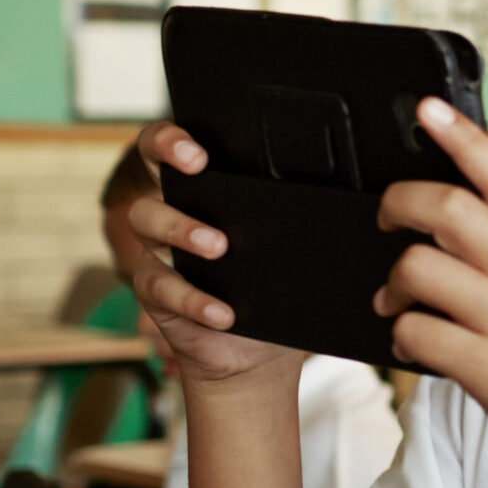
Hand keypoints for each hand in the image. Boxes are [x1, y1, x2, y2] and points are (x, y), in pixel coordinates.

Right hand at [124, 123, 301, 387]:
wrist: (261, 350)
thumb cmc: (278, 291)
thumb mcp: (294, 252)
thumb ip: (302, 222)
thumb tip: (341, 202)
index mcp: (207, 193)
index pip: (177, 148)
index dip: (174, 137)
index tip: (199, 148)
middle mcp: (174, 210)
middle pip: (149, 166)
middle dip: (167, 154)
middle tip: (199, 166)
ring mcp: (159, 250)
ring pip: (147, 221)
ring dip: (182, 229)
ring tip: (220, 246)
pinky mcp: (155, 292)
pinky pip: (160, 287)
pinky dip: (193, 300)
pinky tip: (222, 313)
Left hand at [373, 100, 487, 484]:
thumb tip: (447, 212)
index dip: (463, 137)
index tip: (428, 108)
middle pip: (448, 208)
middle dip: (398, 202)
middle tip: (385, 215)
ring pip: (419, 267)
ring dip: (391, 282)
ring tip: (395, 300)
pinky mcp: (487, 367)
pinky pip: (415, 331)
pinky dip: (402, 336)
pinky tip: (415, 344)